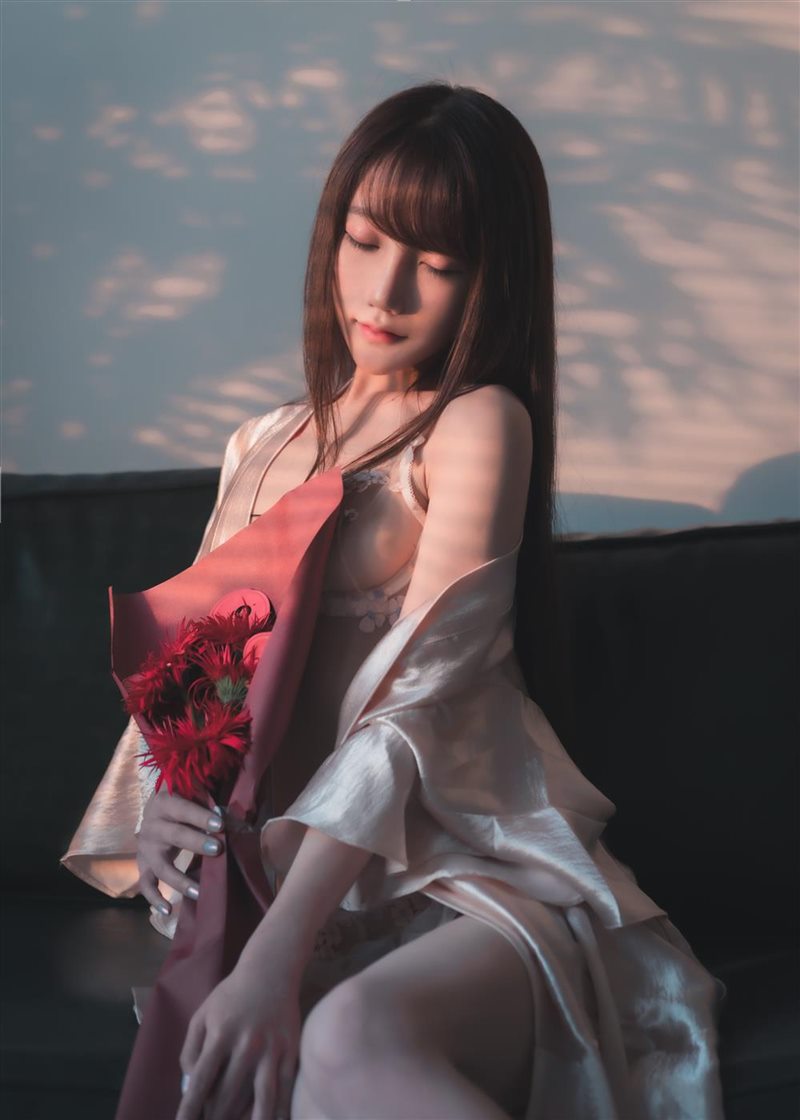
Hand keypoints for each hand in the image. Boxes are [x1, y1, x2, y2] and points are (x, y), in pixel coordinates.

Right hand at [136, 786, 224, 912]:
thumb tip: (231, 818)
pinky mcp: (143, 865)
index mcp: (164, 803)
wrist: (156, 811)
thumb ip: (209, 804)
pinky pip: (146, 884)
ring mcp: (145, 849)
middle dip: (196, 843)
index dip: (201, 817)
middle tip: (218, 850)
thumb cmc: (182, 803)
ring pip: (161, 867)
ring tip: (199, 891)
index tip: (221, 824)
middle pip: (175, 836)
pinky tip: (167, 910)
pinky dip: (154, 898)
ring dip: (180, 880)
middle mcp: (152, 826)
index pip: (183, 809)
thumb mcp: (192, 795)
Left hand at [176, 962, 301, 1119]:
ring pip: (261, 1099)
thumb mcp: (203, 1014)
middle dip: (215, 1117)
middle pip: (228, 1096)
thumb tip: (191, 1084)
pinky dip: (279, 1111)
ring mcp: (272, 1049)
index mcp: (221, 1034)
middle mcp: (247, 1044)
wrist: (271, 970)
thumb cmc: (232, 995)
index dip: (190, 1109)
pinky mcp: (291, 1051)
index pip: (201, 1080)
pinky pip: (285, 1089)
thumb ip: (190, 1049)